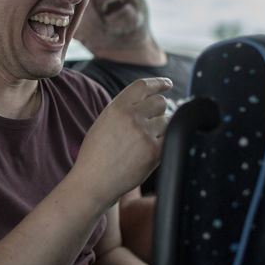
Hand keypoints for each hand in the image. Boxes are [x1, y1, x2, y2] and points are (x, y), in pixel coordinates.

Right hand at [73, 77, 172, 204]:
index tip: (168, 84)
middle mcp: (131, 117)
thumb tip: (148, 102)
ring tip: (146, 142)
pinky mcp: (154, 152)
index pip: (143, 85)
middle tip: (153, 123)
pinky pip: (170, 139)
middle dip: (160, 111)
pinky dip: (165, 143)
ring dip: (163, 128)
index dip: (159, 83)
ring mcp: (144, 134)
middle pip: (160, 102)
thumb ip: (124, 110)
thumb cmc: (96, 155)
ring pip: (168, 121)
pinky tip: (153, 150)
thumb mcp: (104, 123)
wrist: (93, 181)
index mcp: (117, 107)